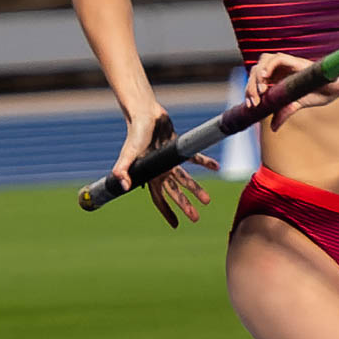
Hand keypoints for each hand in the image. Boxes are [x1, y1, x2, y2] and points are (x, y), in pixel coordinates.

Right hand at [112, 109, 219, 228]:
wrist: (144, 113)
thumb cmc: (135, 133)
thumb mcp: (128, 154)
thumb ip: (122, 171)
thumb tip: (124, 188)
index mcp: (149, 175)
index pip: (158, 198)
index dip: (166, 212)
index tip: (176, 225)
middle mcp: (160, 170)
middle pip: (174, 192)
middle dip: (184, 205)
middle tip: (195, 217)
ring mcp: (169, 160)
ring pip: (185, 178)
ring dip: (196, 189)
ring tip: (207, 200)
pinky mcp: (178, 148)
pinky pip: (194, 157)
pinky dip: (204, 162)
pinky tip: (216, 167)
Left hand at [245, 52, 338, 130]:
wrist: (336, 89)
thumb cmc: (320, 93)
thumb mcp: (296, 105)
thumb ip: (284, 113)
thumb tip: (273, 128)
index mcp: (276, 79)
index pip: (255, 81)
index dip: (249, 92)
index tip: (251, 107)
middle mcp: (279, 70)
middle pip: (255, 71)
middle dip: (250, 87)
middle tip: (254, 103)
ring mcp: (285, 64)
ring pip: (262, 62)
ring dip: (257, 76)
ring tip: (260, 91)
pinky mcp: (294, 61)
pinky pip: (276, 58)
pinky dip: (268, 66)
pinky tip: (266, 77)